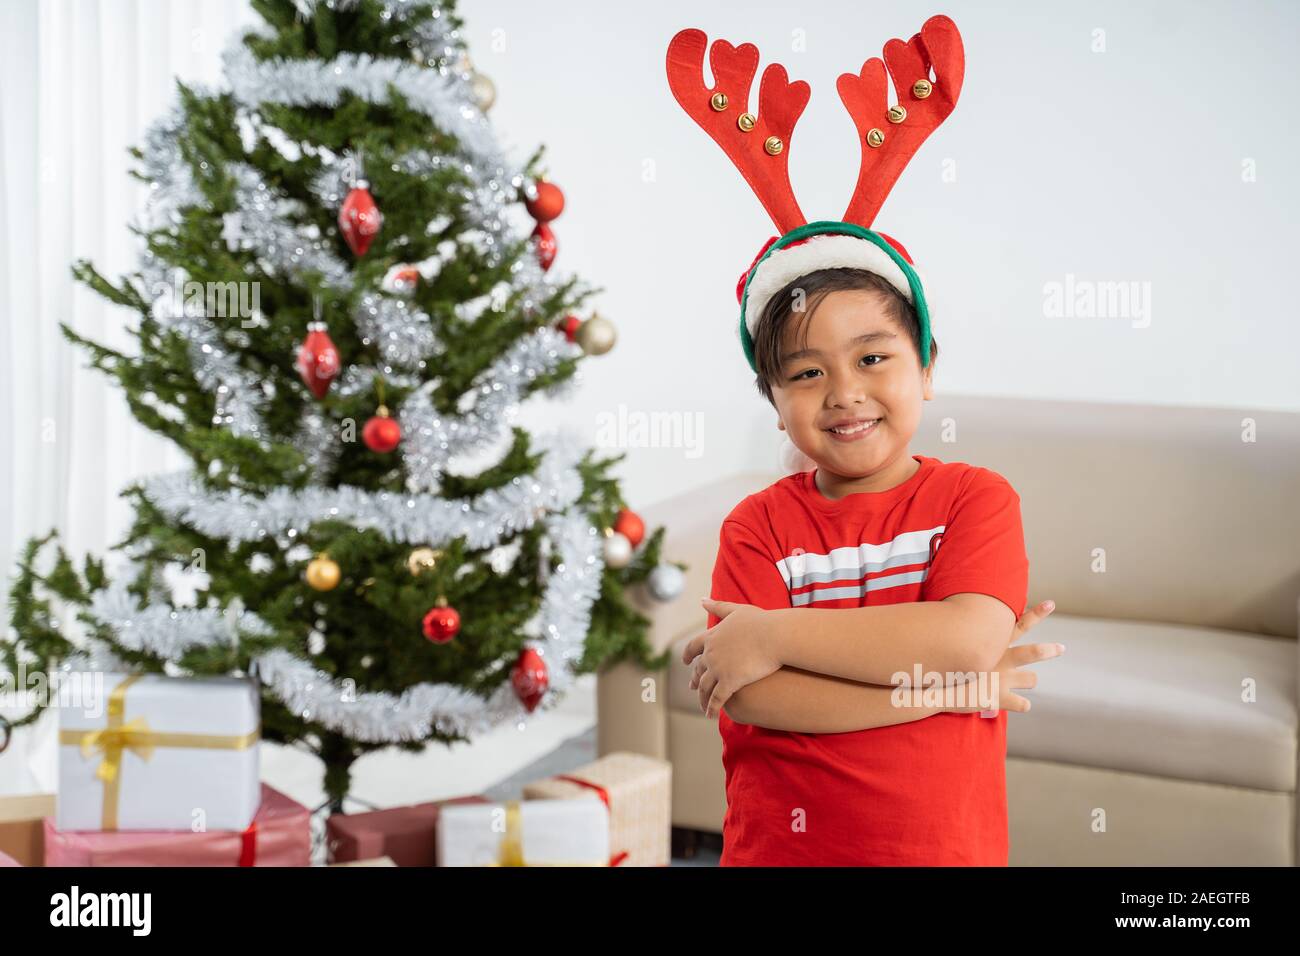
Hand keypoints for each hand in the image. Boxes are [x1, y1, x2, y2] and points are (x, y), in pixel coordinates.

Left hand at [681, 598, 782, 718]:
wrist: (776, 636)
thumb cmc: (762, 622)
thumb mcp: (737, 610)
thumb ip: (718, 606)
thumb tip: (702, 600)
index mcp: (712, 636)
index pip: (693, 647)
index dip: (688, 655)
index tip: (685, 662)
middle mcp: (711, 653)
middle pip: (698, 669)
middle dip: (695, 679)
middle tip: (692, 687)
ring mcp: (718, 668)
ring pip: (705, 687)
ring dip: (702, 698)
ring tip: (703, 706)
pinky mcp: (729, 682)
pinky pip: (717, 699)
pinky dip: (711, 708)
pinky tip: (710, 715)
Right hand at [948, 599, 1063, 714]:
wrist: (936, 687)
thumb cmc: (940, 660)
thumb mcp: (950, 639)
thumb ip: (958, 629)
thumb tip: (946, 615)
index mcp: (993, 644)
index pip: (1018, 624)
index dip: (1036, 613)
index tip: (1051, 603)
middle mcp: (1002, 659)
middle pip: (1033, 652)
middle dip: (1049, 650)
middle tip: (1062, 648)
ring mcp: (1003, 679)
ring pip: (1031, 679)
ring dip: (1028, 680)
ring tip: (1024, 681)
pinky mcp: (1001, 698)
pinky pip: (1023, 704)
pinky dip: (1021, 704)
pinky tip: (1017, 704)